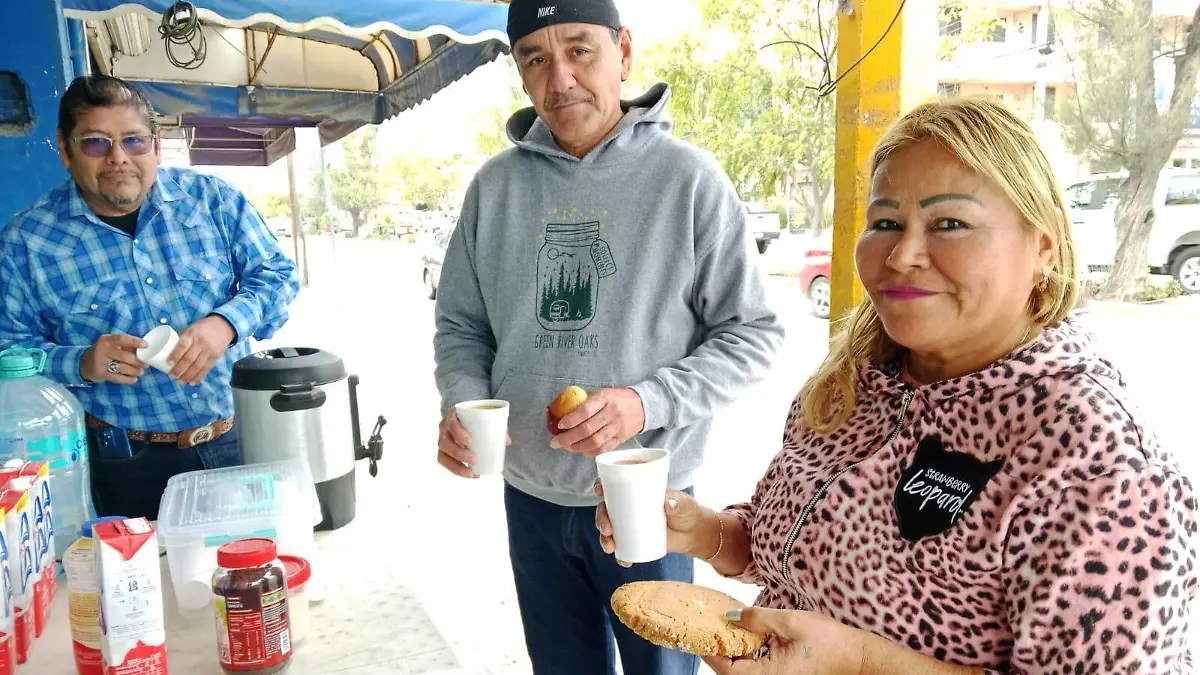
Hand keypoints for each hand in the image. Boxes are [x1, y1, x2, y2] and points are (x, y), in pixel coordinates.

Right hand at [81, 334, 147, 384]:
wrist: (84, 363)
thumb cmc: (105, 352)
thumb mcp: (112, 345)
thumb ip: (126, 346)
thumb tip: (145, 350)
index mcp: (106, 340)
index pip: (122, 339)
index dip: (135, 342)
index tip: (146, 345)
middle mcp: (102, 350)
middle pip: (124, 356)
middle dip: (138, 361)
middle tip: (146, 364)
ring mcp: (100, 362)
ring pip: (122, 368)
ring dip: (134, 371)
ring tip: (140, 372)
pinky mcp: (100, 374)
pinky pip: (117, 378)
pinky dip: (128, 379)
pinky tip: (134, 379)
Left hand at [168, 315, 235, 384]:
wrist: (223, 326)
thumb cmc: (202, 327)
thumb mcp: (191, 328)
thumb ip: (183, 339)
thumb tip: (169, 352)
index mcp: (192, 334)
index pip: (182, 346)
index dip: (175, 355)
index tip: (168, 363)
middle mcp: (201, 343)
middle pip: (189, 359)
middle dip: (179, 369)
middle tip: (172, 376)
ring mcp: (209, 351)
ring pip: (197, 366)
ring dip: (188, 376)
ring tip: (180, 382)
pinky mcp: (215, 357)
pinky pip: (206, 369)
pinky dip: (199, 377)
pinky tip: (192, 382)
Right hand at [436, 406, 510, 478]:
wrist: (466, 416)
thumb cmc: (475, 416)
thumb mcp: (485, 415)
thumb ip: (496, 426)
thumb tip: (507, 442)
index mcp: (452, 415)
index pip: (451, 424)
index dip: (458, 434)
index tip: (470, 442)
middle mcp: (443, 428)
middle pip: (444, 442)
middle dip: (458, 453)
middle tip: (474, 459)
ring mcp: (442, 440)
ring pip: (442, 455)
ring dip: (456, 466)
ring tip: (472, 472)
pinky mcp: (443, 451)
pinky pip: (445, 462)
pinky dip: (456, 470)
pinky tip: (469, 474)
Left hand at [550, 388, 644, 456]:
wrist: (644, 405)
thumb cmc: (617, 398)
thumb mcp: (602, 393)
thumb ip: (584, 400)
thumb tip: (561, 409)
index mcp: (605, 398)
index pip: (585, 411)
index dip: (571, 419)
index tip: (559, 425)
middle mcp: (611, 413)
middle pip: (587, 429)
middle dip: (568, 438)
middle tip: (555, 442)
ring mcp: (617, 427)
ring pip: (595, 442)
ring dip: (577, 447)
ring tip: (566, 447)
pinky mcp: (621, 439)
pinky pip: (604, 449)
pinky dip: (590, 452)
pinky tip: (581, 451)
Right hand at [594, 483, 715, 566]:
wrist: (694, 533)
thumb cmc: (688, 511)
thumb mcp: (684, 503)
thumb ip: (678, 502)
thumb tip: (668, 502)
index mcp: (636, 492)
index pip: (614, 487)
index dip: (602, 486)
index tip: (599, 490)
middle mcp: (628, 509)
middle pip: (606, 510)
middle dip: (600, 519)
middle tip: (607, 530)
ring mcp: (630, 526)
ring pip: (609, 531)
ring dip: (604, 539)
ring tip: (610, 547)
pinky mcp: (635, 542)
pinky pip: (622, 549)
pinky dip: (620, 555)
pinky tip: (624, 560)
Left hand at [704, 608, 864, 674]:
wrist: (859, 658)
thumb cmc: (830, 642)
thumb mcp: (790, 622)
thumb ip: (758, 619)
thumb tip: (732, 616)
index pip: (726, 669)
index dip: (710, 651)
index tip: (699, 633)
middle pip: (733, 672)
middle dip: (720, 650)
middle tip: (709, 626)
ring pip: (744, 672)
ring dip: (733, 653)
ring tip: (726, 628)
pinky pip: (757, 671)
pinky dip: (748, 656)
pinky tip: (748, 638)